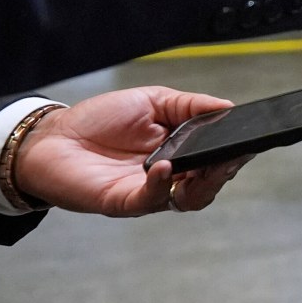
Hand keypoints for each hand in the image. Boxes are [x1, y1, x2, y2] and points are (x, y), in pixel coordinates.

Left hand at [12, 86, 247, 216]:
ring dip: (206, 182)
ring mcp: (148, 192)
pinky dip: (163, 184)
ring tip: (211, 163)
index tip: (250, 139)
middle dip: (227, 168)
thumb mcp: (151, 101)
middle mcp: (170, 177)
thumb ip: (190, 105)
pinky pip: (152, 199)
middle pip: (212, 182)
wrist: (51, 138)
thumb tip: (228, 107)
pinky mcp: (124, 201)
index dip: (236, 151)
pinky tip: (166, 166)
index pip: (218, 158)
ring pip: (191, 199)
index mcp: (181, 153)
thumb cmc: (98, 120)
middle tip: (235, 152)